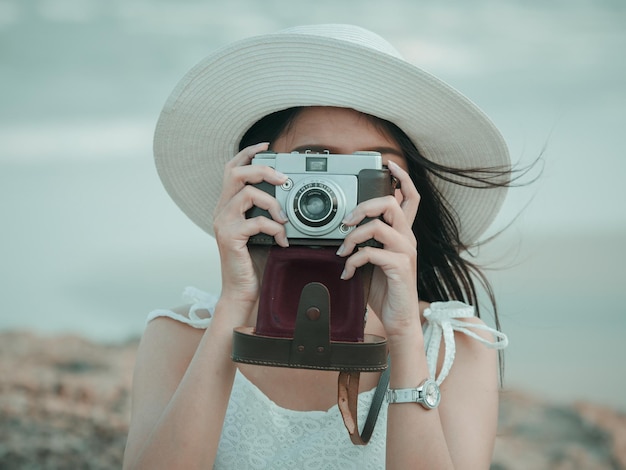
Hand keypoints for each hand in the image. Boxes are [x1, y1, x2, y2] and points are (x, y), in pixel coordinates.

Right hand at [212, 143, 288, 316]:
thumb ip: (266, 211)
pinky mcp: (230, 237)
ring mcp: (223, 223)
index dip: (247, 153)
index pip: (232, 168)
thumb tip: (288, 193)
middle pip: (235, 172)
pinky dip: (274, 227)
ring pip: (247, 193)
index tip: (266, 146)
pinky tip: (281, 239)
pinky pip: (255, 221)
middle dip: (262, 170)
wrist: (244, 291)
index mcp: (228, 205)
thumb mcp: (262, 230)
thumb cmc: (255, 261)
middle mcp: (221, 210)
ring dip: (273, 203)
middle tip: (283, 179)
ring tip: (285, 219)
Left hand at [335, 161, 420, 337]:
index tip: (389, 163)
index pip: (410, 197)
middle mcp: (407, 239)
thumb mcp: (372, 259)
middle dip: (364, 206)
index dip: (402, 177)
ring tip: (343, 250)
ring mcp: (405, 252)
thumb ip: (365, 242)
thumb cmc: (384, 289)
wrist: (398, 320)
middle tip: (346, 221)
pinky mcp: (400, 267)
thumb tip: (343, 229)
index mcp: (402, 233)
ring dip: (354, 235)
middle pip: (392, 203)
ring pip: (379, 225)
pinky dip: (354, 260)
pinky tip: (348, 272)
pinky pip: (372, 252)